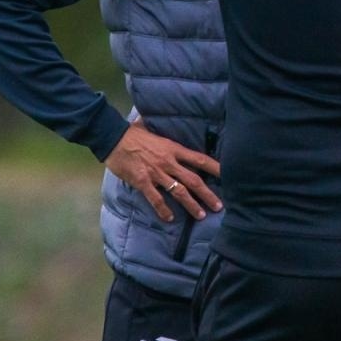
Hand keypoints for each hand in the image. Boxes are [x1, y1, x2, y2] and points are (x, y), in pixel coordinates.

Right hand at [104, 121, 221, 222]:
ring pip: (179, 192)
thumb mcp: (154, 129)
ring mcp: (156, 173)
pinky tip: (170, 218)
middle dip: (207, 194)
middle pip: (194, 180)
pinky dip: (163, 210)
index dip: (215, 167)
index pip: (199, 159)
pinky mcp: (142, 182)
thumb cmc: (132, 133)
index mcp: (173, 148)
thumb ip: (163, 129)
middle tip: (218, 206)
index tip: (228, 175)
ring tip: (200, 215)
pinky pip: (155, 199)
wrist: (112, 138)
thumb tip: (166, 122)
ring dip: (191, 205)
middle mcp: (168, 162)